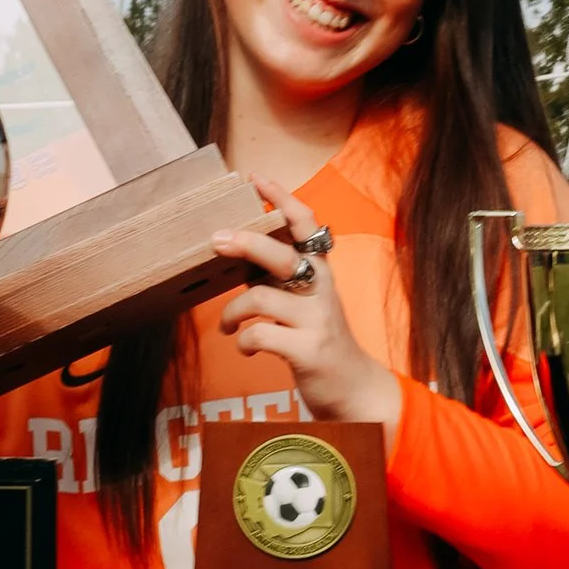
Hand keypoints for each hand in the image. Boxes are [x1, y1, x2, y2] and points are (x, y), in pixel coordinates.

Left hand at [212, 183, 400, 436]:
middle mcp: (322, 288)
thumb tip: (235, 250)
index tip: (255, 179)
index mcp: (321, 270)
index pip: (306, 223)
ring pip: (260, 298)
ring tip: (228, 327)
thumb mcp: (304, 300)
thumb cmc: (317, 337)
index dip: (282, 198)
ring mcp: (317, 319)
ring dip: (233, 313)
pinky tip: (246, 347)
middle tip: (216, 239)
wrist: (353, 388)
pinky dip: (244, 342)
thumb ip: (278, 277)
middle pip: (281, 254)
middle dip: (245, 243)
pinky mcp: (308, 350)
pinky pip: (261, 335)